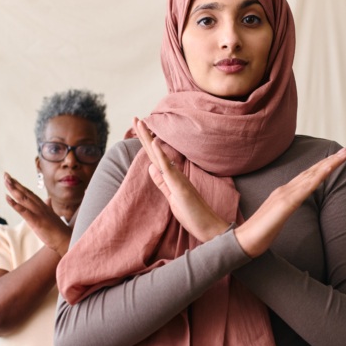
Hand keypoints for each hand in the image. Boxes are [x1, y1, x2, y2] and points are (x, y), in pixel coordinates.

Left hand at [4, 173, 71, 253]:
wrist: (66, 240)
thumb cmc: (59, 231)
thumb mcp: (52, 216)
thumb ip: (49, 207)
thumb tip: (48, 200)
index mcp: (43, 206)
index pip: (30, 193)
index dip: (21, 186)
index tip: (12, 179)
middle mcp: (40, 207)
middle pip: (25, 193)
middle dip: (15, 183)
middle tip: (5, 174)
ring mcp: (38, 213)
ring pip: (23, 198)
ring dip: (13, 189)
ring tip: (5, 180)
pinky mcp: (36, 220)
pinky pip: (23, 211)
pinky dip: (14, 204)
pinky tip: (7, 197)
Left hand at [136, 117, 230, 242]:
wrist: (210, 227)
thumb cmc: (193, 215)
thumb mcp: (172, 198)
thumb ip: (162, 183)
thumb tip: (151, 167)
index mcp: (172, 178)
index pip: (155, 158)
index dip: (146, 143)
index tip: (138, 128)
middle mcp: (175, 174)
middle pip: (155, 152)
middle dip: (144, 135)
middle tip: (135, 117)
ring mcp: (178, 179)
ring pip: (160, 156)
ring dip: (149, 139)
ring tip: (140, 123)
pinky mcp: (180, 187)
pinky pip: (168, 169)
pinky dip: (161, 155)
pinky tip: (154, 143)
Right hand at [234, 147, 345, 257]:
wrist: (243, 241)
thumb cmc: (259, 234)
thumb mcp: (277, 219)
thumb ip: (285, 211)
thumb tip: (292, 209)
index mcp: (283, 194)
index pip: (306, 177)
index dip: (321, 167)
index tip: (335, 159)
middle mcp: (284, 190)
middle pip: (311, 172)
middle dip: (329, 160)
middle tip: (344, 150)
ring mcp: (285, 195)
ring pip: (311, 176)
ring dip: (328, 164)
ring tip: (343, 154)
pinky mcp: (286, 204)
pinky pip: (306, 188)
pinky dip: (318, 177)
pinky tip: (328, 169)